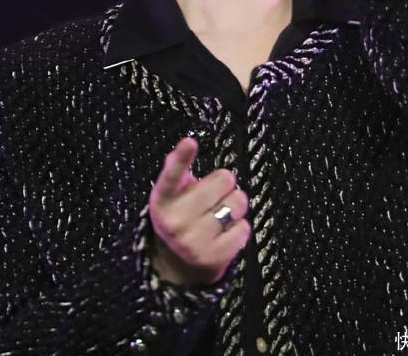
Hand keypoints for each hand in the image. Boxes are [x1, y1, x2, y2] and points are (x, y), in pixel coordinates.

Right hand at [149, 137, 250, 285]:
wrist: (178, 265)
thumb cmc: (181, 217)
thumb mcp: (171, 195)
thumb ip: (178, 170)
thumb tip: (186, 144)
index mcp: (163, 200)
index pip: (172, 175)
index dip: (181, 157)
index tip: (190, 142)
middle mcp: (175, 221)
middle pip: (224, 180)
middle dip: (225, 184)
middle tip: (216, 194)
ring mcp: (193, 241)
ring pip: (238, 203)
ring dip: (235, 205)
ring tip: (222, 212)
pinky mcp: (213, 257)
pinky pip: (244, 228)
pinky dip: (240, 227)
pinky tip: (226, 232)